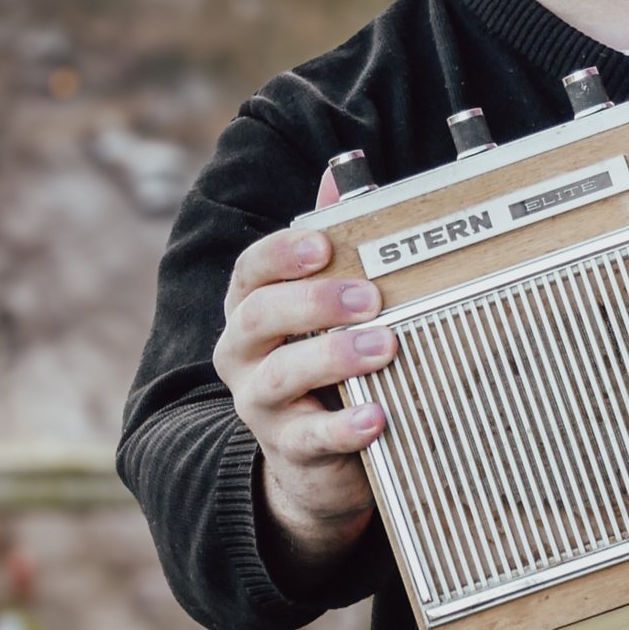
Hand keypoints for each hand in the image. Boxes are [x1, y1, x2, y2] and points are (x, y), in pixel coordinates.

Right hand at [211, 166, 395, 566]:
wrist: (315, 456)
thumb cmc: (324, 360)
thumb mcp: (325, 303)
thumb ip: (332, 241)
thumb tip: (341, 173)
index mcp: (252, 306)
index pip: (250, 270)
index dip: (282, 253)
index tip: (324, 243)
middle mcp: (243, 353)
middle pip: (258, 317)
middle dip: (313, 302)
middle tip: (370, 296)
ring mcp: (260, 403)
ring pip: (280, 376)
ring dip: (334, 357)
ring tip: (385, 347)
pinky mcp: (289, 450)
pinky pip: (309, 439)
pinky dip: (344, 428)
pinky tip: (378, 416)